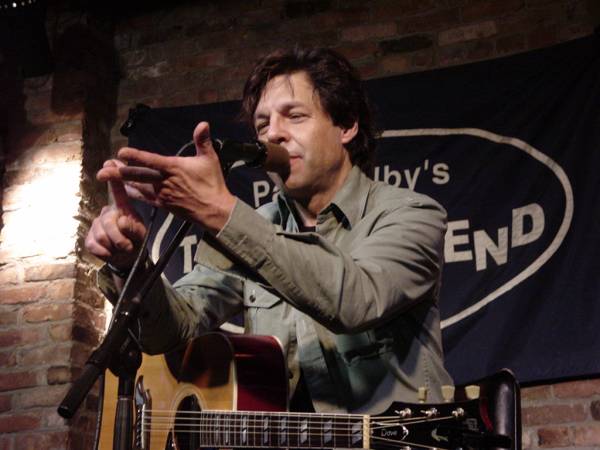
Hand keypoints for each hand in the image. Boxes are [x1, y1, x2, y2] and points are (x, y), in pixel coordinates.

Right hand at [85, 162, 146, 269]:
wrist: (127, 259)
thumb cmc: (135, 241)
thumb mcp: (140, 234)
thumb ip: (133, 228)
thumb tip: (121, 220)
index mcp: (122, 208)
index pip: (117, 191)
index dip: (114, 179)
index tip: (109, 163)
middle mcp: (107, 212)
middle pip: (108, 221)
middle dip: (120, 238)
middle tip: (128, 247)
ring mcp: (96, 224)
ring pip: (101, 235)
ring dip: (114, 246)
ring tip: (122, 249)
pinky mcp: (89, 238)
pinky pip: (94, 245)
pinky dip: (106, 253)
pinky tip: (111, 253)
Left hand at [112, 122, 236, 233]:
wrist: (215, 211)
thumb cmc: (213, 184)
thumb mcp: (209, 159)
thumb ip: (202, 141)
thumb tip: (203, 123)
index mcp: (174, 168)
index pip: (150, 160)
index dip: (135, 156)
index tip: (121, 152)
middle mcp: (164, 181)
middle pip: (137, 175)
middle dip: (118, 172)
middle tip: (101, 170)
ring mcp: (162, 194)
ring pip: (137, 186)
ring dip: (121, 181)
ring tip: (105, 176)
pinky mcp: (164, 205)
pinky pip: (144, 199)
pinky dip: (133, 193)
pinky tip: (123, 190)